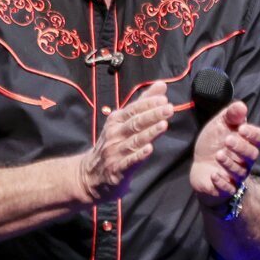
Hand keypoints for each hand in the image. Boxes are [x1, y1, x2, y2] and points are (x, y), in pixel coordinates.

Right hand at [77, 82, 174, 202]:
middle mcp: (114, 134)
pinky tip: (149, 149)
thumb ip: (143, 103)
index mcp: (116, 120)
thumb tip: (162, 85)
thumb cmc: (113, 143)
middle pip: (135, 123)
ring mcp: (114, 152)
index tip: (163, 99)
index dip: (148, 104)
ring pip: (134, 141)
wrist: (90, 174)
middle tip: (169, 109)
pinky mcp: (116, 169)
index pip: (133, 109)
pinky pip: (129, 161)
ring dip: (149, 133)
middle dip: (152, 115)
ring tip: (164, 125)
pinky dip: (139, 154)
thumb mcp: (123, 121)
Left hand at [189, 101, 259, 207]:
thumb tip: (241, 105)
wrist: (201, 166)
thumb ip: (231, 115)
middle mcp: (244, 160)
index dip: (253, 134)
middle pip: (252, 155)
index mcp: (246, 142)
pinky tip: (214, 175)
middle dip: (241, 147)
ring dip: (230, 163)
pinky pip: (228, 188)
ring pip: (240, 172)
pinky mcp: (224, 187)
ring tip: (219, 155)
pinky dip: (221, 182)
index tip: (241, 128)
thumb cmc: (214, 143)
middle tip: (227, 140)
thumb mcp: (220, 125)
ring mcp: (235, 175)